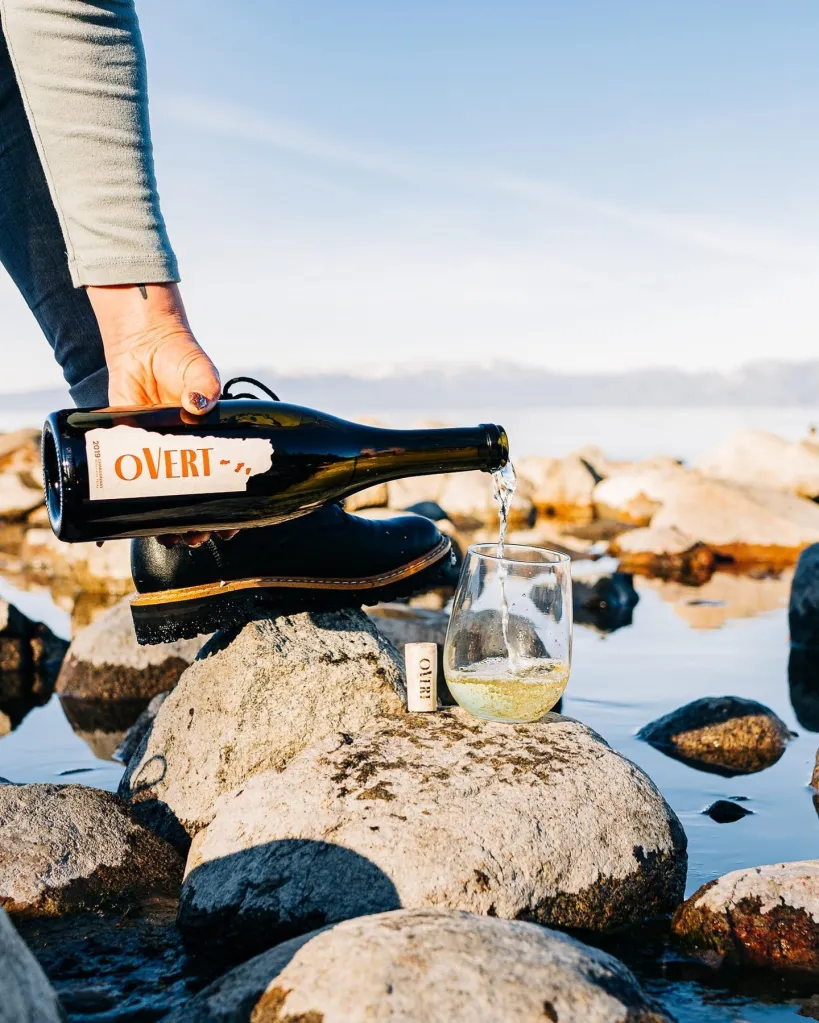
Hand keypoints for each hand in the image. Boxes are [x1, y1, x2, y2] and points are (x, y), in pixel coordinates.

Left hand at [86, 282, 236, 547]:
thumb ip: (203, 384)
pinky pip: (123, 484)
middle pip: (193, 503)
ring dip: (165, 525)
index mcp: (209, 446)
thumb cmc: (180, 358)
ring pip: (161, 502)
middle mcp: (183, 456)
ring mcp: (154, 455)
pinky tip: (117, 530)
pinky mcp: (125, 447)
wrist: (142, 344)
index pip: (223, 486)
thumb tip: (198, 403)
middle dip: (197, 527)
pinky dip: (119, 508)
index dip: (228, 512)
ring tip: (169, 540)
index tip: (229, 530)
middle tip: (197, 539)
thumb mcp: (199, 371)